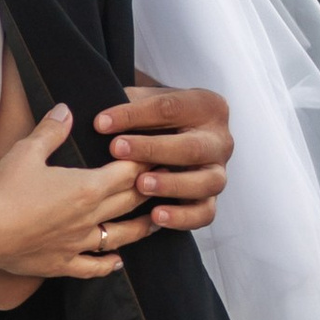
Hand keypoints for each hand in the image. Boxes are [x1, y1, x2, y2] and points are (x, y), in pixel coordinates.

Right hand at [0, 105, 148, 280]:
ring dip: (141, 228)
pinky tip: (118, 262)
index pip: (128, 172)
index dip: (145, 162)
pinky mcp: (63, 263)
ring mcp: (78, 243)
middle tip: (168, 182)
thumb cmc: (4, 190)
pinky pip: (93, 266)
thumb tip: (65, 109)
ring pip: (120, 236)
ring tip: (155, 221)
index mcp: (87, 187)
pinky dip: (109, 264)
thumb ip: (50, 131)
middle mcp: (90, 216)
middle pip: (130, 201)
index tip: (159, 153)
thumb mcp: (26, 152)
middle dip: (151, 189)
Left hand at [93, 80, 229, 232]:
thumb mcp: (143, 102)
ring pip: (206, 182)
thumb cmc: (154, 119)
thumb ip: (127, 105)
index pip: (170, 108)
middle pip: (193, 147)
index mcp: (205, 106)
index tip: (101, 123)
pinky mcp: (212, 199)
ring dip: (172, 184)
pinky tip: (156, 216)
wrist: (174, 137)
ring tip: (141, 185)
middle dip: (153, 149)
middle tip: (118, 150)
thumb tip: (100, 121)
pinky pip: (205, 213)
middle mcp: (219, 140)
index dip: (134, 115)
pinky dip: (183, 217)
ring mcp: (219, 172)